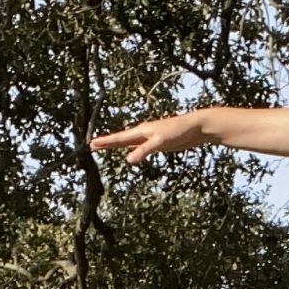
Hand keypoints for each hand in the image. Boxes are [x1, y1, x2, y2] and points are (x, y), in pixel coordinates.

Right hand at [88, 111, 214, 164]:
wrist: (196, 127)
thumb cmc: (179, 131)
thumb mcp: (160, 142)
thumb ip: (144, 151)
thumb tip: (128, 160)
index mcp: (142, 131)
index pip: (119, 138)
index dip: (106, 142)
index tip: (92, 144)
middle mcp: (143, 133)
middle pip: (121, 139)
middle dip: (107, 143)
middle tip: (92, 145)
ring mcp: (150, 138)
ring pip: (129, 143)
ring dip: (117, 146)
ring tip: (105, 147)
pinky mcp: (158, 144)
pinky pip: (140, 147)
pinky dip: (132, 150)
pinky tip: (130, 153)